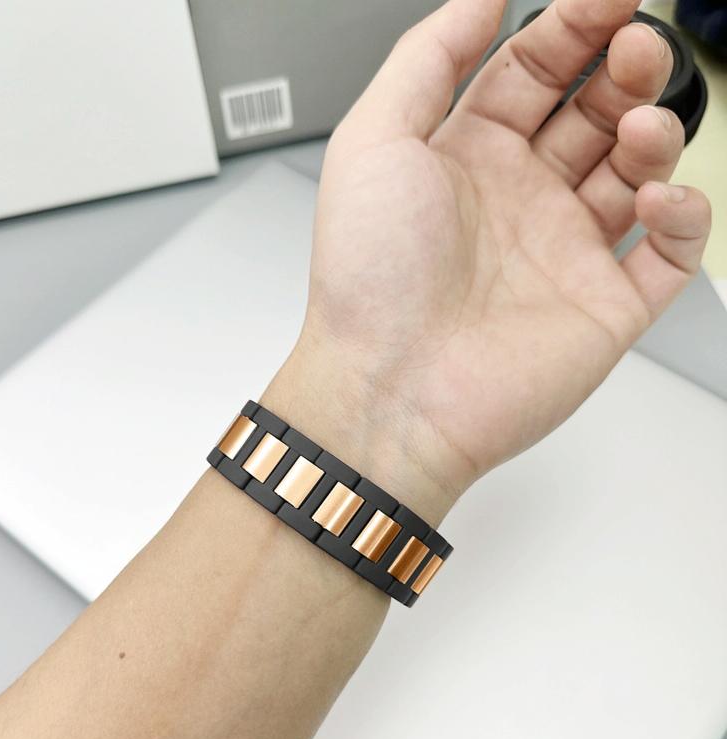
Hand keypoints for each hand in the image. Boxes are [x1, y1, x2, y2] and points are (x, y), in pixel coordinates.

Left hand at [265, 0, 710, 523]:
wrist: (388, 389)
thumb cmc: (369, 278)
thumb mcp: (372, 141)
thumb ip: (426, 60)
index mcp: (464, 160)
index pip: (531, 73)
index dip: (572, 26)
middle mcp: (517, 202)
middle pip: (592, 112)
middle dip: (624, 67)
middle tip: (636, 47)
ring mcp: (563, 254)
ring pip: (636, 172)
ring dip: (654, 132)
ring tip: (640, 126)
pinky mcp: (603, 307)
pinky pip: (669, 252)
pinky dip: (684, 214)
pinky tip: (659, 195)